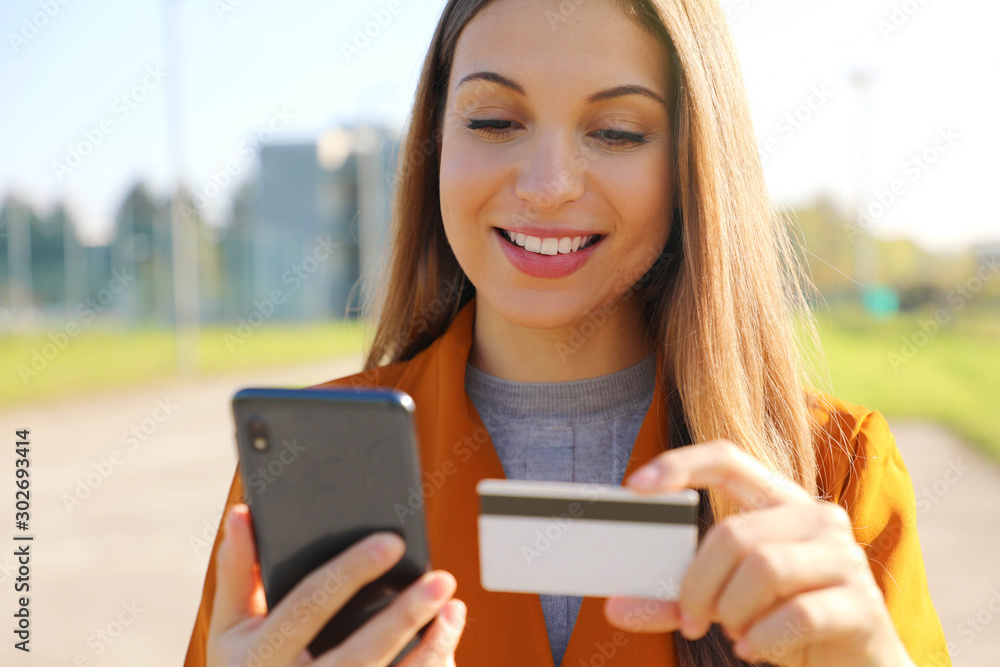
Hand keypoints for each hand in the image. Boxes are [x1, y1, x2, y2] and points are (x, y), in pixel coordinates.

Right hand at [207, 503, 465, 666]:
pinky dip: (430, 664)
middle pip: (359, 652)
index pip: (309, 606)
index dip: (350, 572)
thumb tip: (242, 513)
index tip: (392, 541)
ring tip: (454, 607)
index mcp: (262, 655)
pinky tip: (447, 636)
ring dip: (429, 646)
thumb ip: (237, 573)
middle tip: (441, 579)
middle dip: (403, 615)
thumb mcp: (231, 628)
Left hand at [602, 440, 913, 666]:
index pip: (728, 459)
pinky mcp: (862, 605)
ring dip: (732, 611)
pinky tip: (757, 649)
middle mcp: (816, 517)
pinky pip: (796, 615)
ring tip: (735, 632)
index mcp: (780, 502)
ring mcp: (845, 558)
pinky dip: (763, 639)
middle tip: (692, 619)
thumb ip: (675, 601)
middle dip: (698, 584)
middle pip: (733, 533)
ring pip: (763, 568)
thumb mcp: (726, 604)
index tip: (635, 486)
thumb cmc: (785, 623)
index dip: (681, 464)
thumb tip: (615, 607)